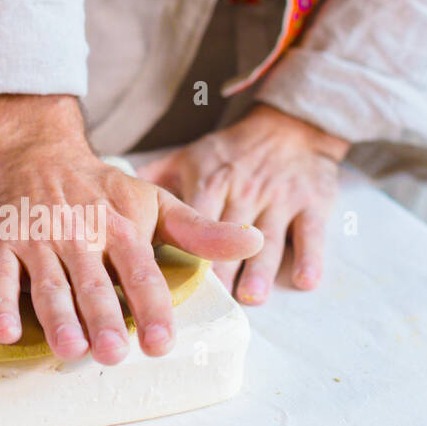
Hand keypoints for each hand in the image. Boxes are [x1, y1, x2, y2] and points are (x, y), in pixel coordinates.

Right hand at [0, 94, 262, 363]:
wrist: (35, 151)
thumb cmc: (100, 189)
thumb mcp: (154, 202)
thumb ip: (200, 231)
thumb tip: (254, 242)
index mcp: (120, 227)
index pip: (140, 271)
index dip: (151, 307)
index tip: (161, 343)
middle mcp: (79, 234)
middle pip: (92, 282)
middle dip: (103, 318)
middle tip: (113, 354)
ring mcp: (37, 240)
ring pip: (48, 283)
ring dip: (58, 316)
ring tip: (70, 349)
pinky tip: (6, 332)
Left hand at [139, 104, 347, 303]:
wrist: (290, 127)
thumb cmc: (232, 152)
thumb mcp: (191, 156)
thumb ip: (155, 178)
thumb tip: (113, 194)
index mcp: (211, 180)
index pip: (193, 219)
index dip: (183, 248)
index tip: (171, 281)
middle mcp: (245, 190)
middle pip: (230, 235)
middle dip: (221, 268)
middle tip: (210, 299)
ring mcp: (280, 198)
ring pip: (271, 238)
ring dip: (262, 268)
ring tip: (252, 296)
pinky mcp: (313, 203)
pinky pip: (312, 233)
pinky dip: (310, 257)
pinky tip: (305, 282)